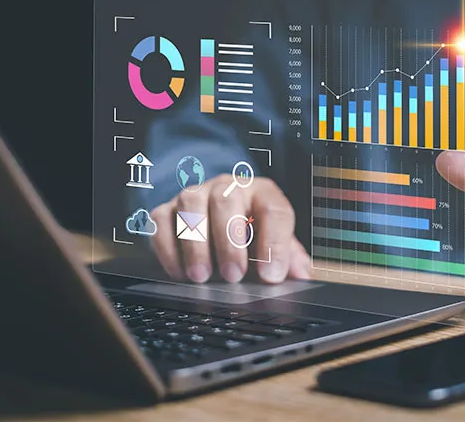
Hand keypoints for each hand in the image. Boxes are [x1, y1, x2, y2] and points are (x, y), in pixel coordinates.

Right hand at [150, 175, 311, 282]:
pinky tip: (179, 272)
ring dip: (196, 243)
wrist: (217, 215)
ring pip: (191, 205)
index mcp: (262, 193)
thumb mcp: (275, 242)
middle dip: (229, 240)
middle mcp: (228, 187)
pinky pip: (161, 221)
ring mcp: (195, 194)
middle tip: (233, 276)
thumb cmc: (251, 233)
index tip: (272, 276)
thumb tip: (303, 277)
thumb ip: (290, 258)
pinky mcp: (167, 209)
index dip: (275, 243)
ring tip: (202, 276)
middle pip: (227, 200)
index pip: (274, 210)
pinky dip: (168, 248)